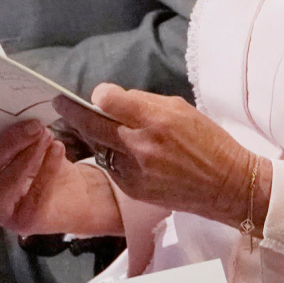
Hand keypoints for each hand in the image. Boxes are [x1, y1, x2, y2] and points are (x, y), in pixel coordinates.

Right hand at [0, 108, 121, 235]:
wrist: (75, 195)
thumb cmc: (46, 163)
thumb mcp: (29, 142)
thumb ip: (14, 127)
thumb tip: (11, 101)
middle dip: (8, 141)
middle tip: (35, 125)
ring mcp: (0, 210)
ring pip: (6, 180)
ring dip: (29, 154)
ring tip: (48, 135)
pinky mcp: (23, 221)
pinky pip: (34, 194)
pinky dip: (47, 168)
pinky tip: (58, 149)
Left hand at [52, 84, 271, 231]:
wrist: (225, 185)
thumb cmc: (209, 141)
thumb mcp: (182, 110)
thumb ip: (147, 104)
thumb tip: (118, 100)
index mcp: (156, 119)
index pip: (110, 100)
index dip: (101, 95)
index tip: (98, 94)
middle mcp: (140, 144)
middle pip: (92, 124)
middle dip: (72, 112)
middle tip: (58, 103)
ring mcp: (133, 169)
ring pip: (98, 146)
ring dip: (90, 135)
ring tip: (84, 125)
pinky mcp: (132, 188)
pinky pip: (111, 166)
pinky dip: (109, 155)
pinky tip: (115, 149)